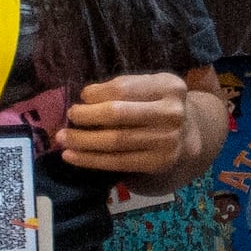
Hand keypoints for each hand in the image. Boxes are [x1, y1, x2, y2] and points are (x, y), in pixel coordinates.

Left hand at [57, 72, 202, 181]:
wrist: (187, 136)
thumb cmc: (156, 106)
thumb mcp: (148, 88)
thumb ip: (122, 88)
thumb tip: (85, 98)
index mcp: (170, 87)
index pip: (123, 88)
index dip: (96, 93)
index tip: (82, 97)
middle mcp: (172, 113)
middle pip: (117, 114)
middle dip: (86, 116)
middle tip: (69, 116)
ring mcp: (168, 140)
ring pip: (114, 141)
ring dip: (82, 140)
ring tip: (62, 138)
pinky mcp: (159, 162)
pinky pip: (117, 162)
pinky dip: (90, 160)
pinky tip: (71, 156)